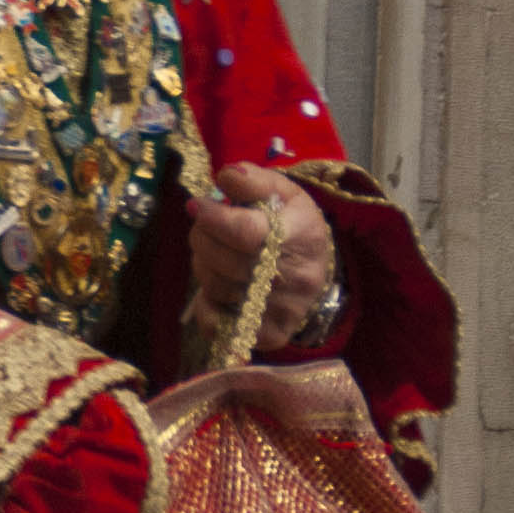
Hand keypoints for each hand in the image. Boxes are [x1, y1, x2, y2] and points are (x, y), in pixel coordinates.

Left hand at [187, 167, 334, 352]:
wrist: (317, 273)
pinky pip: (217, 324)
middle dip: (201, 238)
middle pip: (226, 261)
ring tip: (214, 252)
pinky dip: (207, 303)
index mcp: (302, 235)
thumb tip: (226, 176)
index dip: (213, 218)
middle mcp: (297, 277)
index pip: (247, 232)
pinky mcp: (270, 336)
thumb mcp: (283, 193)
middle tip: (202, 226)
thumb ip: (254, 180)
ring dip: (203, 265)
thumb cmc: (292, 226)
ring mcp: (284, 311)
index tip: (196, 205)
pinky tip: (219, 286)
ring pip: (217, 288)